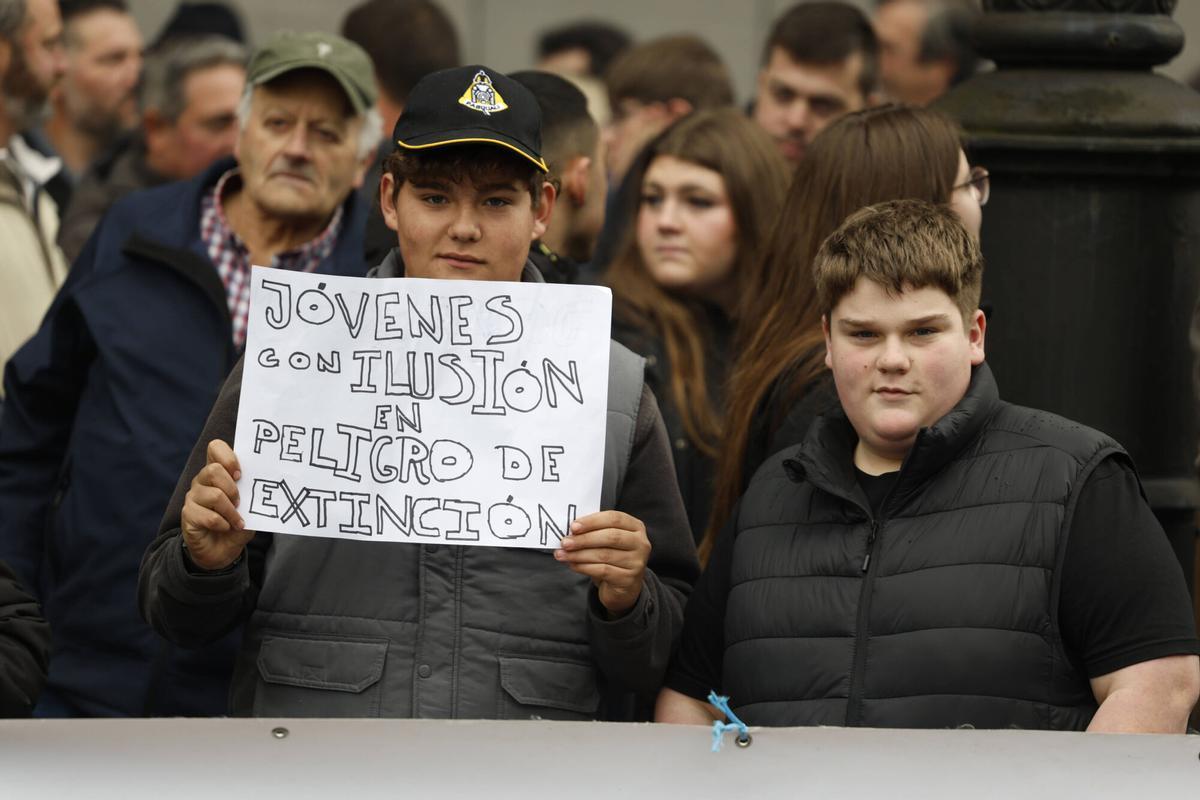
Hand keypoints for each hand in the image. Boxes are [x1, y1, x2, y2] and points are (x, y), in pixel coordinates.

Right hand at [180, 439, 254, 570]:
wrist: (221, 551)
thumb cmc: (237, 524)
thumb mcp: (250, 508)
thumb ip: (252, 495)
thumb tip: (263, 486)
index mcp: (218, 472)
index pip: (215, 447)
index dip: (228, 456)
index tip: (240, 474)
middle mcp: (202, 480)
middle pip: (213, 470)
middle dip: (232, 488)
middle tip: (240, 503)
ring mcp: (193, 497)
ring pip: (214, 495)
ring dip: (231, 511)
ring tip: (237, 521)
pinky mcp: (188, 515)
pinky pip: (209, 517)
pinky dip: (223, 524)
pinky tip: (226, 528)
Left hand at [554, 510, 650, 616]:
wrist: (623, 587)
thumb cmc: (613, 558)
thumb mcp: (608, 540)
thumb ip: (594, 531)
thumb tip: (571, 531)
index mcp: (636, 527)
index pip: (614, 518)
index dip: (592, 521)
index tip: (573, 526)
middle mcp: (641, 543)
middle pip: (610, 536)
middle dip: (584, 539)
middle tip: (565, 542)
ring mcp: (636, 562)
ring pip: (604, 555)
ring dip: (579, 554)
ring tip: (563, 555)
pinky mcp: (628, 579)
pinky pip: (602, 570)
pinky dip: (584, 567)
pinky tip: (573, 565)